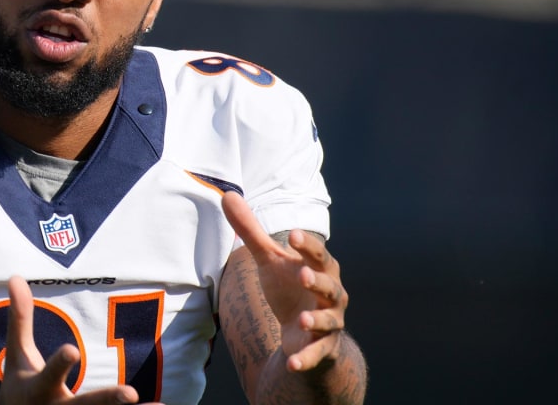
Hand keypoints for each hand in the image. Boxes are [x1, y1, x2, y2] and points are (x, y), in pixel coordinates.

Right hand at [0, 276, 159, 404]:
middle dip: (107, 400)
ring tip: (157, 404)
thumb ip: (20, 318)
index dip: (60, 364)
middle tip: (131, 393)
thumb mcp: (17, 353)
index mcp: (39, 388)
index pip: (50, 373)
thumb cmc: (19, 383)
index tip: (72, 350)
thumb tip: (15, 277)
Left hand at [222, 192, 347, 372]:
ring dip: (317, 320)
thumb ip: (251, 231)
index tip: (294, 234)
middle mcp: (330, 295)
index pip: (318, 254)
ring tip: (302, 320)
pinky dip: (306, 358)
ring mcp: (329, 323)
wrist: (304, 331)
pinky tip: (292, 362)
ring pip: (329, 321)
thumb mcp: (269, 260)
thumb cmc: (288, 287)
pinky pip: (318, 354)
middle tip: (302, 274)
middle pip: (329, 286)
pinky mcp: (323, 348)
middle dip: (317, 281)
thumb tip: (228, 195)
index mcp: (320, 269)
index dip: (308, 245)